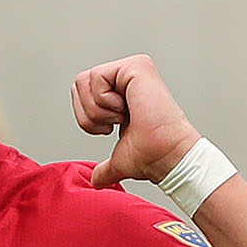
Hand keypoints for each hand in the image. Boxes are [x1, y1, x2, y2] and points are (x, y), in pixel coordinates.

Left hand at [71, 54, 200, 191]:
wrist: (169, 156)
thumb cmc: (154, 155)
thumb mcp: (121, 160)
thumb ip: (106, 167)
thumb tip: (98, 180)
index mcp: (123, 91)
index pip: (81, 92)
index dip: (87, 118)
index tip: (114, 128)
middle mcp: (127, 75)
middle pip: (78, 84)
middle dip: (90, 114)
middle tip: (117, 123)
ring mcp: (132, 68)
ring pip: (84, 80)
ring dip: (99, 109)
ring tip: (123, 116)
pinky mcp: (135, 66)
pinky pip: (96, 77)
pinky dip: (106, 102)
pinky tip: (127, 109)